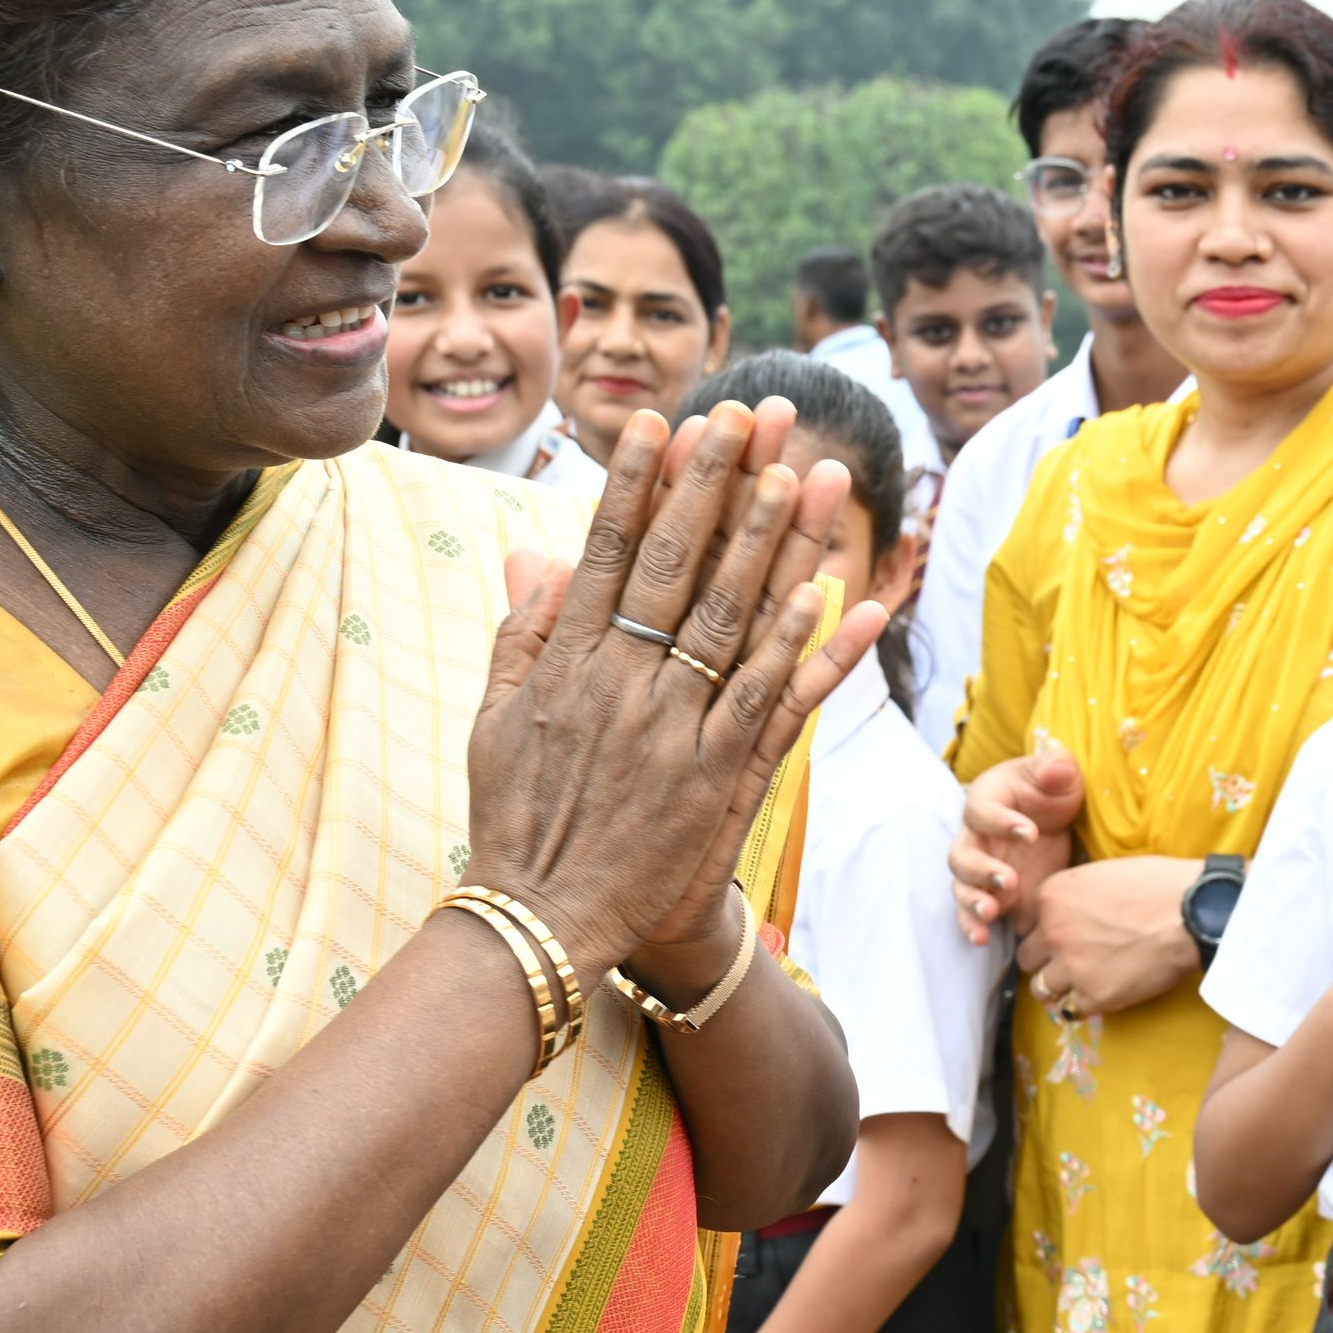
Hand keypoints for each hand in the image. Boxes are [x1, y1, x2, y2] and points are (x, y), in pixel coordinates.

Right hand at [462, 401, 876, 986]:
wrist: (543, 919)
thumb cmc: (520, 818)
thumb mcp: (497, 719)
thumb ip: (521, 635)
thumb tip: (532, 556)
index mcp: (568, 662)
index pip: (608, 549)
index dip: (640, 481)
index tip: (666, 419)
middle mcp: (621, 684)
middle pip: (677, 564)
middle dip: (717, 483)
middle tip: (752, 414)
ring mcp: (672, 730)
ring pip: (733, 619)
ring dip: (775, 544)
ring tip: (808, 475)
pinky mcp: (715, 781)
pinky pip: (769, 704)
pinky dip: (804, 653)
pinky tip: (835, 598)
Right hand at [956, 749, 1083, 943]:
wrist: (1057, 820)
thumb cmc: (1052, 790)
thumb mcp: (1062, 773)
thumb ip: (1057, 767)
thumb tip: (1055, 768)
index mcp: (987, 800)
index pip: (981, 811)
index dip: (1001, 822)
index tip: (1032, 833)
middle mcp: (974, 836)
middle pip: (962, 855)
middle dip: (982, 870)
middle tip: (1010, 881)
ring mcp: (979, 868)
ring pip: (962, 886)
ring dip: (972, 902)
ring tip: (991, 912)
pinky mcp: (990, 893)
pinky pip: (971, 911)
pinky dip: (972, 925)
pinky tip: (982, 938)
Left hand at [1015, 854, 1204, 1016]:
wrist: (1193, 913)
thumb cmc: (1157, 884)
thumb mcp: (1102, 873)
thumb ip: (1074, 894)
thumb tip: (1070, 911)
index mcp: (1052, 896)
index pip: (1026, 923)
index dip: (1045, 931)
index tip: (1063, 936)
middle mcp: (1052, 932)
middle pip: (1027, 957)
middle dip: (1046, 959)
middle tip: (1072, 960)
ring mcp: (1071, 967)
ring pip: (1041, 988)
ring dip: (1058, 986)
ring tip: (1080, 982)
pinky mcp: (1094, 996)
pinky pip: (1069, 1011)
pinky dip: (1081, 1005)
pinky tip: (1098, 994)